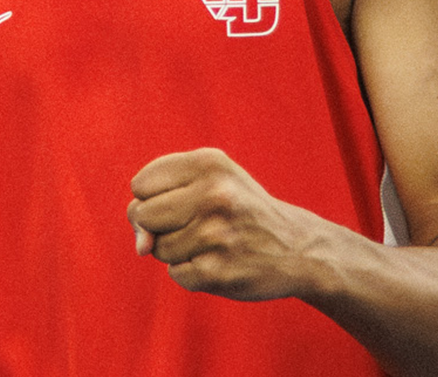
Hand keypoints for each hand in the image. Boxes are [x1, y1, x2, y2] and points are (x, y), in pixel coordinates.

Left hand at [126, 148, 331, 301]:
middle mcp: (214, 194)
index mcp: (209, 163)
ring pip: (157, 248)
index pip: (140, 185)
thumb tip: (141, 246)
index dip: (153, 198)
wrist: (297, 247)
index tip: (182, 202)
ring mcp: (216, 235)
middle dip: (158, 225)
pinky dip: (192, 272)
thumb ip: (157, 202)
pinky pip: (176, 274)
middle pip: (142, 215)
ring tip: (212, 243)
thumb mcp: (207, 182)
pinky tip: (220, 262)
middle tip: (194, 224)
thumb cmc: (238, 209)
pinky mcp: (217, 271)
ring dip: (177, 251)